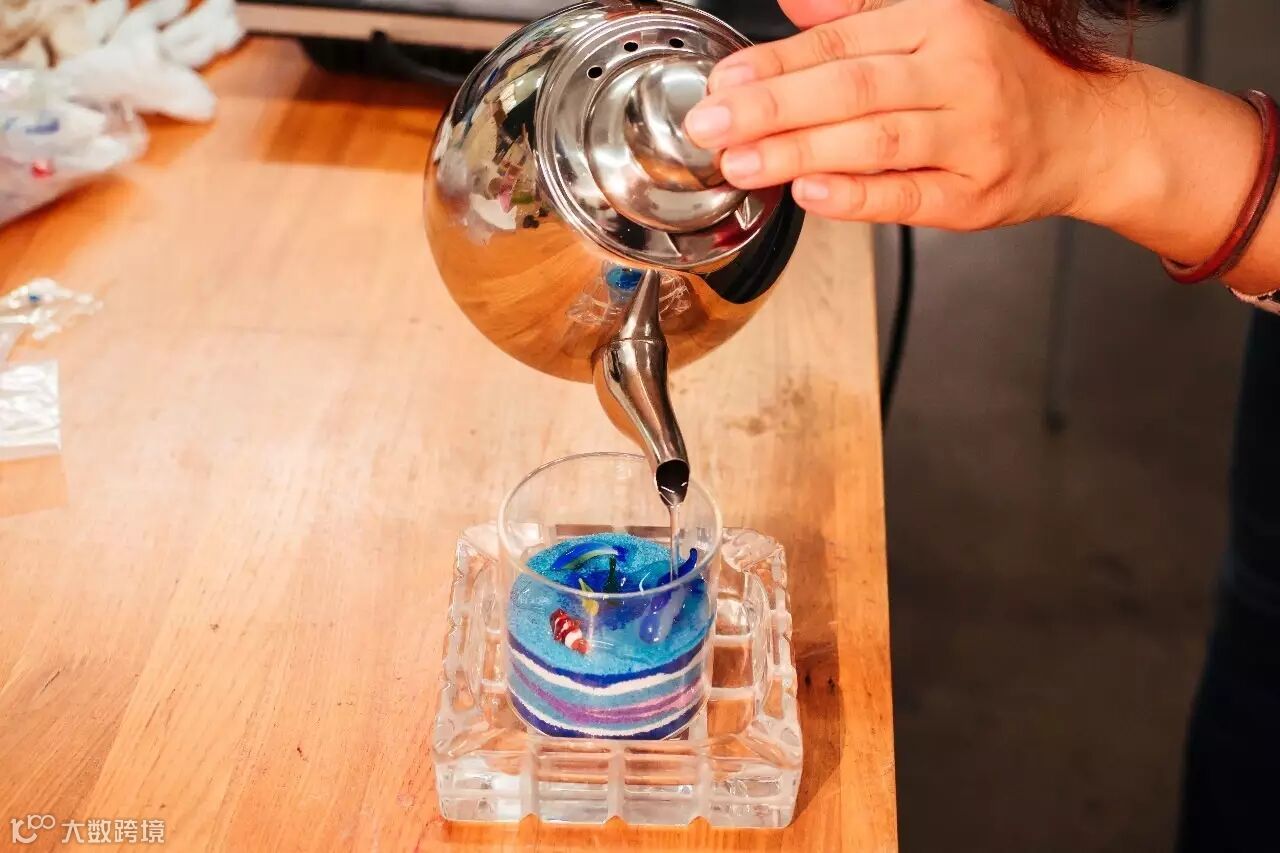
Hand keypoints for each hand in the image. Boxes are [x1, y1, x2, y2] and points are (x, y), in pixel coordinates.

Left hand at [683, 0, 1111, 228]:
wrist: (1084, 133)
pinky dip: (855, 196)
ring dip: (800, 152)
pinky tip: (809, 194)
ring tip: (742, 162)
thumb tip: (793, 4)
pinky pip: (907, 195)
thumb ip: (860, 17)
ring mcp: (971, 138)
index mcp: (940, 22)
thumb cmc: (999, 79)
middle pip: (851, 89)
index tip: (722, 82)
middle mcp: (959, 74)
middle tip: (711, 125)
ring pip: (875, 142)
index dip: (774, 64)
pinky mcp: (974, 195)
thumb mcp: (937, 25)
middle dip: (771, 108)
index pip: (841, 44)